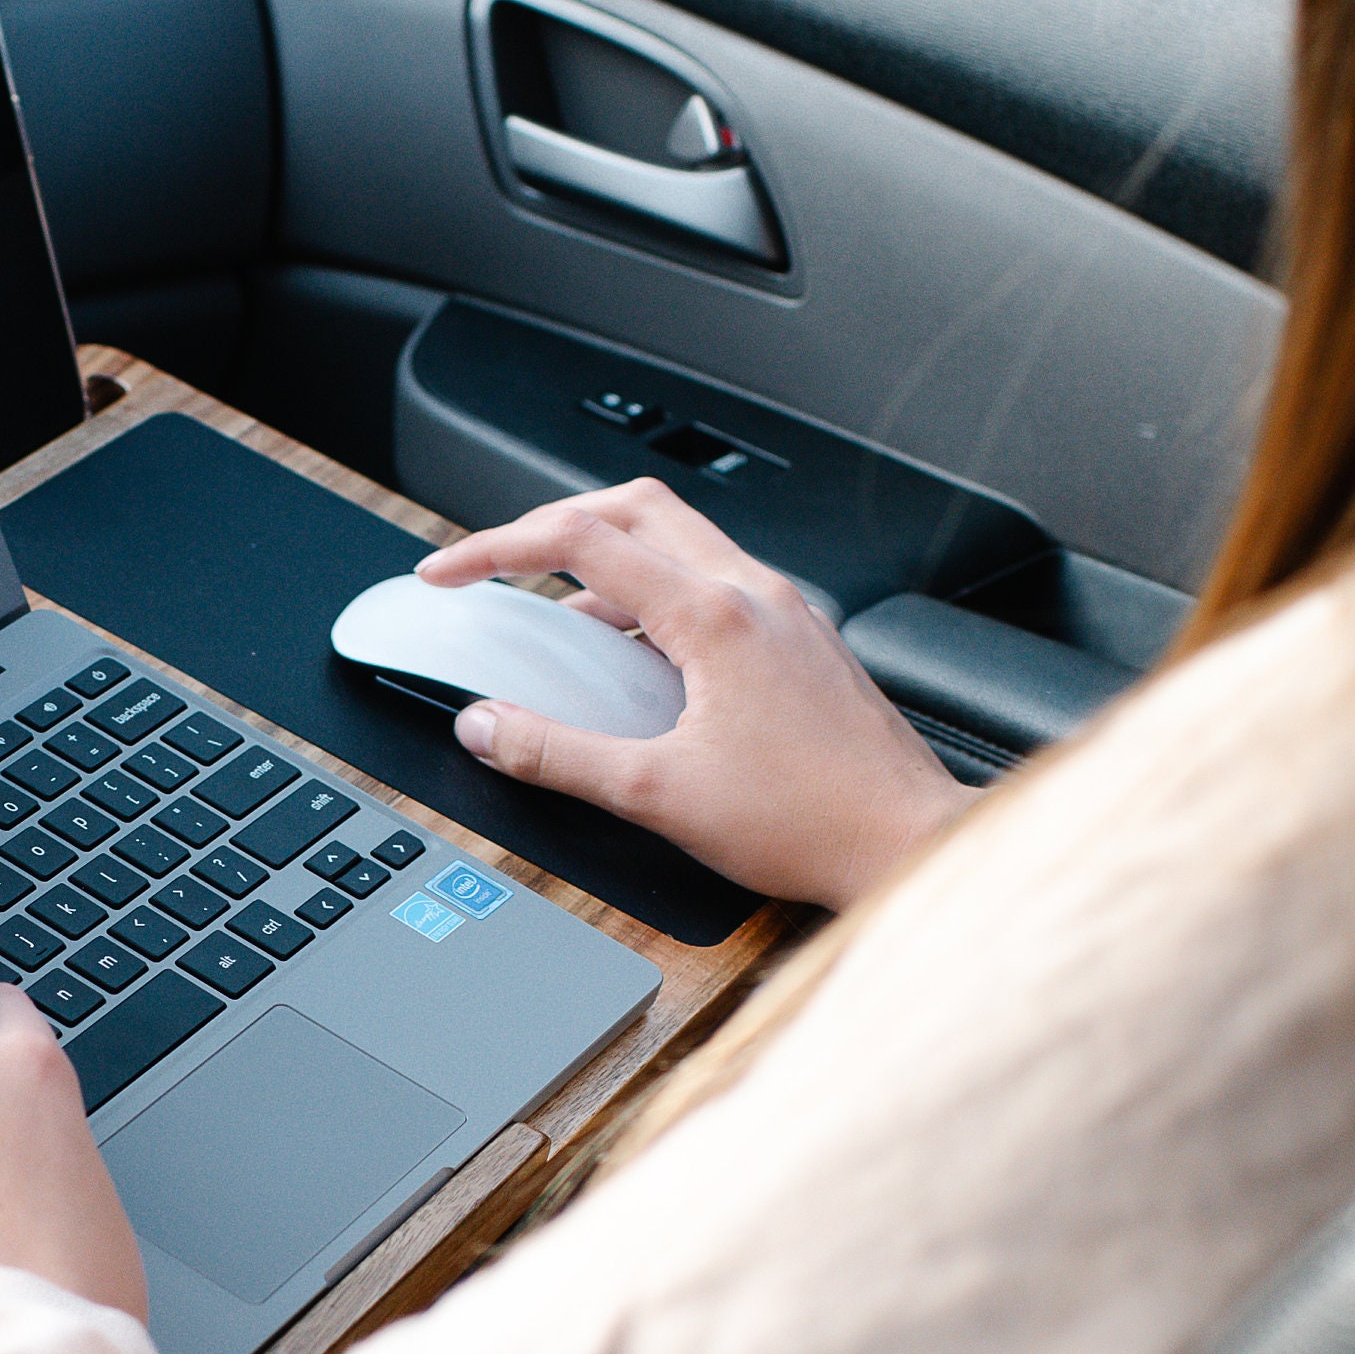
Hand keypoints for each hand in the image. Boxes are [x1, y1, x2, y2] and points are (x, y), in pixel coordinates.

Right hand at [416, 479, 965, 911]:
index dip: (494, 548)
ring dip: (609, 562)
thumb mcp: (656, 794)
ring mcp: (786, 611)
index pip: (578, 540)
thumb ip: (555, 754)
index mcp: (713, 614)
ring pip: (679, 542)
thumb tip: (485, 726)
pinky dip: (657, 598)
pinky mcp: (803, 640)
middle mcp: (755, 593)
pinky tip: (639, 662)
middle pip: (633, 508)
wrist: (906, 844)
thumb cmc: (812, 823)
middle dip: (552, 526)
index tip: (447, 573)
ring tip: (561, 622)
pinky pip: (714, 584)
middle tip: (501, 566)